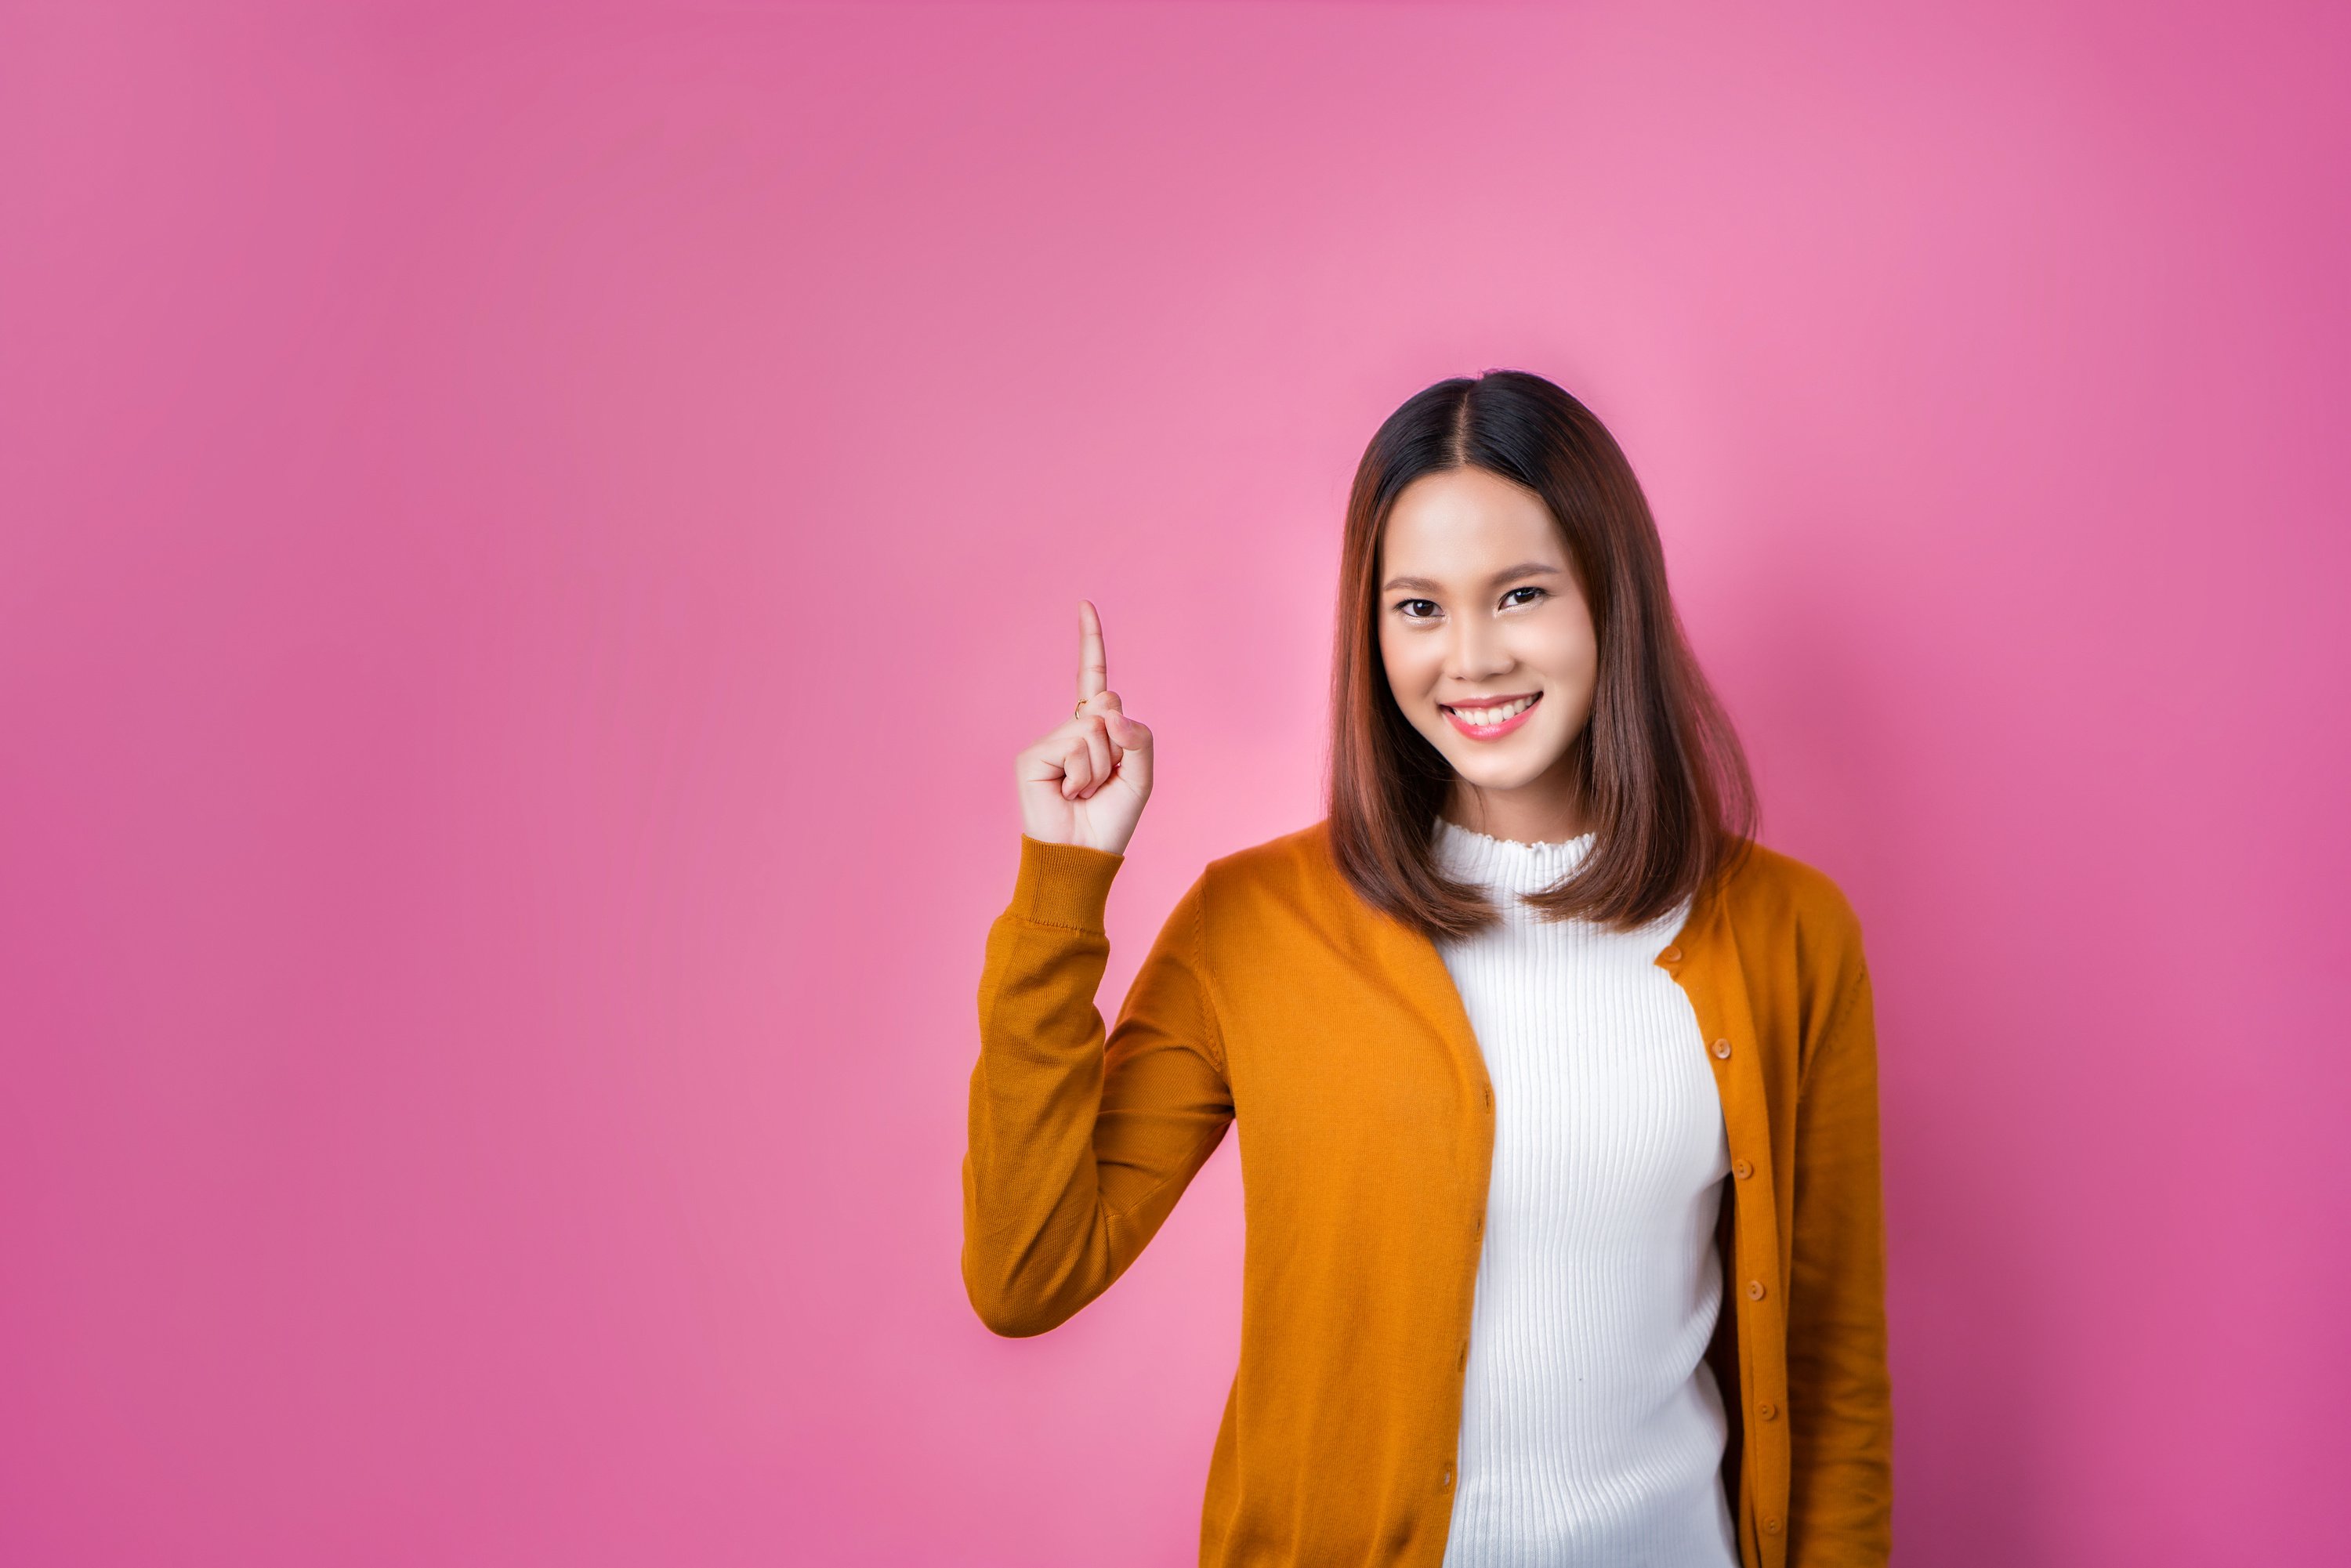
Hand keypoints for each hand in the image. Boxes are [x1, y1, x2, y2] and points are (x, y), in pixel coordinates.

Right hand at [1016, 599, 1153, 854]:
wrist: (1082, 856)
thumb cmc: (1110, 821)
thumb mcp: (1140, 778)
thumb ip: (1138, 738)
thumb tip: (1108, 709)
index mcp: (1095, 731)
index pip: (1093, 680)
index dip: (1090, 643)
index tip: (1085, 605)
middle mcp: (1070, 730)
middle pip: (1108, 704)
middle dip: (1119, 745)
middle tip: (1103, 781)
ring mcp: (1049, 741)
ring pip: (1095, 728)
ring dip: (1101, 767)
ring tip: (1086, 792)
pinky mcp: (1034, 755)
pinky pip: (1075, 745)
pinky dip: (1083, 774)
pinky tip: (1070, 793)